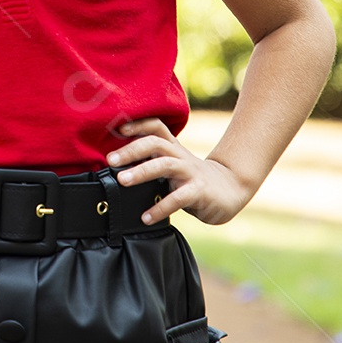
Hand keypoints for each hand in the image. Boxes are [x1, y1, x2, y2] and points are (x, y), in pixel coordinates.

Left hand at [105, 117, 249, 226]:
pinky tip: (146, 217)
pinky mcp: (199, 191)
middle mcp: (180, 156)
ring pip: (165, 165)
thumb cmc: (193, 179)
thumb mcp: (172, 166)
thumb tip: (117, 168)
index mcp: (173, 148)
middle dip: (131, 150)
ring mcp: (191, 172)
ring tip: (123, 181)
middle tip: (111, 160)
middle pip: (155, 143)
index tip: (117, 129)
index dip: (138, 125)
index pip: (156, 127)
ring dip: (141, 171)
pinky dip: (160, 208)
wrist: (230, 189)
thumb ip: (151, 163)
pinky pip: (178, 198)